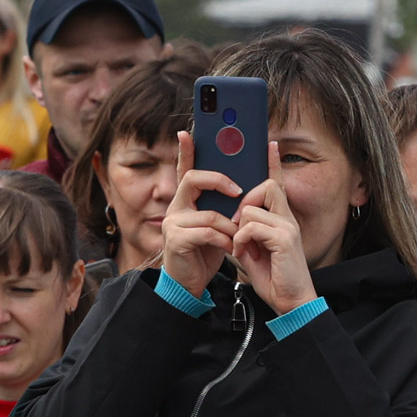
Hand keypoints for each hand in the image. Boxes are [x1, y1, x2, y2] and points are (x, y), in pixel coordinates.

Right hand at [161, 131, 240, 297]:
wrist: (191, 282)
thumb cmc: (207, 252)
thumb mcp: (218, 225)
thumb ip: (223, 207)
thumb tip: (242, 188)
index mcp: (187, 202)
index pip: (185, 171)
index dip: (185, 152)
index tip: (186, 133)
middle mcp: (176, 207)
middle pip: (192, 180)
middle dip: (218, 180)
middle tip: (238, 190)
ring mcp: (173, 223)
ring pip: (208, 213)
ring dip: (230, 226)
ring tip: (239, 238)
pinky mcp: (176, 240)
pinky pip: (207, 232)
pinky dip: (224, 240)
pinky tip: (231, 248)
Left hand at [231, 142, 318, 314]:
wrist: (291, 301)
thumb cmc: (275, 279)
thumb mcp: (254, 251)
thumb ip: (246, 233)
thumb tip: (235, 225)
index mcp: (282, 220)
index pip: (277, 185)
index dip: (273, 163)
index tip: (270, 143)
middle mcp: (288, 219)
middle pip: (266, 186)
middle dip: (245, 200)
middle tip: (238, 224)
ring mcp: (288, 227)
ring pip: (253, 207)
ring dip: (240, 227)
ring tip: (242, 245)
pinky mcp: (285, 239)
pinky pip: (252, 225)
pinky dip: (243, 239)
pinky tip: (245, 252)